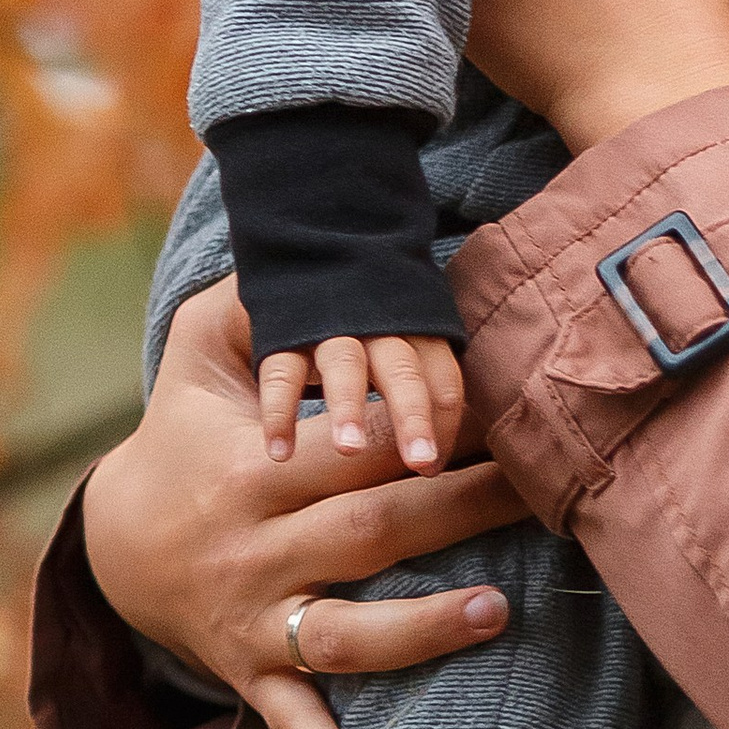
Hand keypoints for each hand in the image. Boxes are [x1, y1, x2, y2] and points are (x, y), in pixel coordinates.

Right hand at [80, 278, 530, 728]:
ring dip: (416, 631)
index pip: (354, 446)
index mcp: (254, 466)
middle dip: (456, 509)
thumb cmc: (189, 429)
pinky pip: (286, 718)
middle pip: (367, 529)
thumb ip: (254, 297)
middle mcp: (256, 547)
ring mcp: (252, 617)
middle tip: (541, 489)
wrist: (112, 541)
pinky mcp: (249, 671)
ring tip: (492, 612)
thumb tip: (302, 248)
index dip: (423, 429)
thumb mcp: (199, 352)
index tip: (504, 410)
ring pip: (339, 631)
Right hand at [256, 329, 464, 469]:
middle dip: (413, 415)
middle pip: (403, 369)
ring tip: (350, 450)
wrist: (318, 259)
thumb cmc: (374, 324)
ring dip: (349, 406)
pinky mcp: (284, 332)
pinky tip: (280, 453)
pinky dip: (279, 411)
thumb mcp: (407, 339)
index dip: (445, 423)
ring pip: (345, 363)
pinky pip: (281, 371)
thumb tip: (449, 456)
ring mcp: (331, 327)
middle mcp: (378, 327)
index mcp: (418, 331)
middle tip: (420, 461)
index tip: (434, 468)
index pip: (444, 378)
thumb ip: (428, 383)